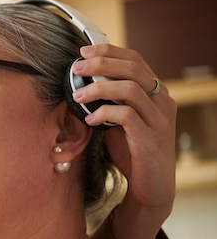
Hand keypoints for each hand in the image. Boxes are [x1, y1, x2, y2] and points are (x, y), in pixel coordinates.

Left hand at [72, 44, 176, 238]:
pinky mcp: (151, 139)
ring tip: (77, 96)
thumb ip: (107, 101)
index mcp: (155, 93)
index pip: (135, 60)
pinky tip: (90, 119)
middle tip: (76, 69)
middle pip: (133, 69)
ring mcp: (159, 120)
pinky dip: (105, 113)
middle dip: (101, 64)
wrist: (150, 187)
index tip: (84, 51)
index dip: (109, 51)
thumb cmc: (132, 151)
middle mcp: (162, 102)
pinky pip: (127, 117)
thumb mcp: (118, 121)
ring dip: (99, 88)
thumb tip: (79, 84)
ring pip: (131, 90)